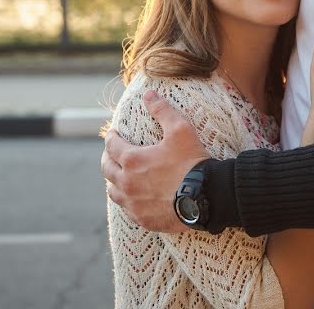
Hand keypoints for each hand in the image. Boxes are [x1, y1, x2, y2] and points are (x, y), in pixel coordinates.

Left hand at [101, 90, 209, 232]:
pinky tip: (133, 198)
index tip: (113, 133)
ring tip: (119, 176)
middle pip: (107, 169)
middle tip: (112, 153)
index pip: (112, 145)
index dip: (111, 136)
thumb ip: (162, 110)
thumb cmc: (192, 162)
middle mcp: (127, 183)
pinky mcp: (143, 219)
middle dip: (108, 158)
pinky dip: (127, 201)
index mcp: (132, 160)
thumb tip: (148, 94)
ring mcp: (134, 204)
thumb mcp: (180, 130)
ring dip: (114, 182)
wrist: (207, 197)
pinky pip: (127, 210)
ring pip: (113, 192)